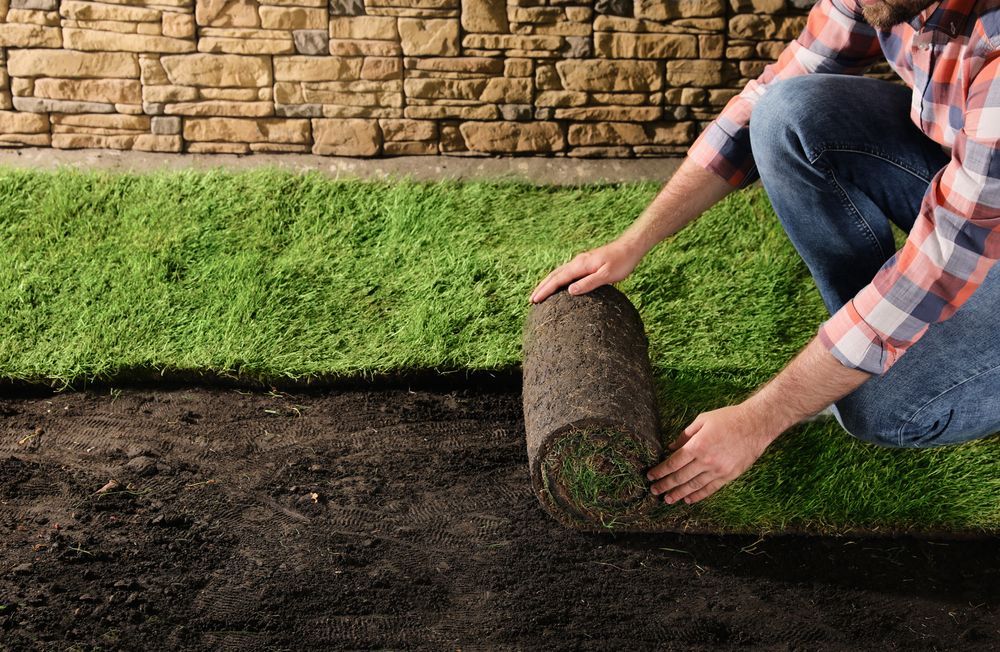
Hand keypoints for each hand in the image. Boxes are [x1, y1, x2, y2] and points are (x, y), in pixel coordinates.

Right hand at [529, 239, 644, 303]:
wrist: (630, 247)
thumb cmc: (621, 262)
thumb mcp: (607, 276)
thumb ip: (588, 283)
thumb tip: (570, 291)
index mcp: (580, 265)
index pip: (557, 279)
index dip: (545, 290)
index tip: (534, 300)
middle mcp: (577, 262)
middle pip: (554, 275)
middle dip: (542, 287)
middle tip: (531, 300)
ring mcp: (581, 262)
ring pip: (559, 273)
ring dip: (548, 283)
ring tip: (540, 294)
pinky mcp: (585, 263)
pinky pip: (566, 272)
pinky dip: (557, 279)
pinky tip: (558, 285)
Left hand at [646, 403, 779, 505]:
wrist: (756, 425)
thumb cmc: (728, 419)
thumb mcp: (702, 420)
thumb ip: (685, 435)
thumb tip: (671, 448)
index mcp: (697, 445)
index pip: (673, 463)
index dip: (660, 471)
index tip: (651, 476)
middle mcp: (706, 460)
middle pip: (680, 477)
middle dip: (665, 485)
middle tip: (654, 491)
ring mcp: (718, 470)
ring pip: (694, 486)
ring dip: (679, 494)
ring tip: (668, 499)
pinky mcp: (729, 476)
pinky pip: (710, 489)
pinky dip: (698, 496)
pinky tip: (688, 499)